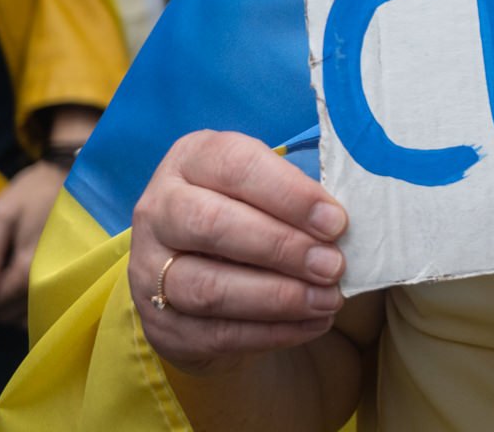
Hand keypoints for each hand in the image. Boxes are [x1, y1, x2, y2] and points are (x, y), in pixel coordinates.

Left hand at [0, 159, 67, 323]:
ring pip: (31, 315)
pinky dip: (34, 306)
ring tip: (9, 282)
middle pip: (10, 314)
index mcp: (28, 268)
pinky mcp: (79, 277)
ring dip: (13, 307)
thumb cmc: (36, 194)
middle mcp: (50, 281)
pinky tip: (29, 288)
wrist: (80, 178)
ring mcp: (67, 282)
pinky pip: (51, 307)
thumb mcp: (0, 215)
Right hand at [129, 130, 347, 374]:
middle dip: (282, 248)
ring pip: (209, 287)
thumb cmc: (248, 208)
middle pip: (211, 226)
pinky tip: (313, 324)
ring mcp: (148, 270)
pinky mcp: (160, 322)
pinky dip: (271, 332)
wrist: (194, 263)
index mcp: (191, 161)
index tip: (336, 221)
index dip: (289, 194)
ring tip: (329, 299)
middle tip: (334, 265)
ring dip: (278, 298)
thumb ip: (299, 192)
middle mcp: (158, 211)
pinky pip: (215, 333)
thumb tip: (346, 222)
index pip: (236, 167)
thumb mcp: (266, 183)